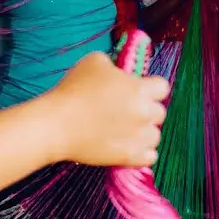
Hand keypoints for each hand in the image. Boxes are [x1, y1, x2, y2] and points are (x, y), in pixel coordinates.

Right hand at [47, 52, 169, 166]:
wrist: (56, 124)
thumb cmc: (73, 90)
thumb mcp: (94, 62)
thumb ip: (114, 65)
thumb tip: (119, 73)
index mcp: (140, 89)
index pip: (163, 87)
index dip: (151, 88)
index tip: (138, 90)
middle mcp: (144, 113)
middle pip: (159, 112)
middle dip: (146, 110)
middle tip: (126, 111)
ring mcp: (138, 137)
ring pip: (155, 135)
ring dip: (144, 132)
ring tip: (125, 130)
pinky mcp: (129, 157)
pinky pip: (150, 156)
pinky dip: (142, 153)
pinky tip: (127, 146)